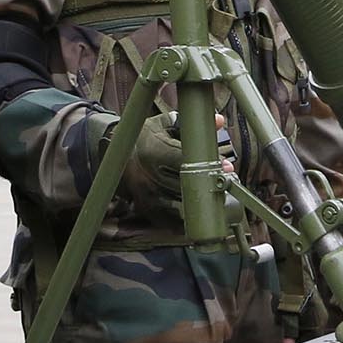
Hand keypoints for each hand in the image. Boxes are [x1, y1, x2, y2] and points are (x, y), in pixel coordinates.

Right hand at [116, 108, 221, 225]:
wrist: (116, 157)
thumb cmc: (145, 139)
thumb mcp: (164, 124)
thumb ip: (190, 123)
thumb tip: (220, 121)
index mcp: (152, 150)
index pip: (184, 159)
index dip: (206, 164)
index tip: (226, 167)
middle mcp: (148, 175)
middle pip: (186, 184)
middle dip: (209, 185)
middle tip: (227, 182)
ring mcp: (146, 195)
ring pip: (182, 205)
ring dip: (202, 202)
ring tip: (218, 195)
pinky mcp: (147, 209)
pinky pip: (173, 220)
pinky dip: (188, 218)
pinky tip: (201, 211)